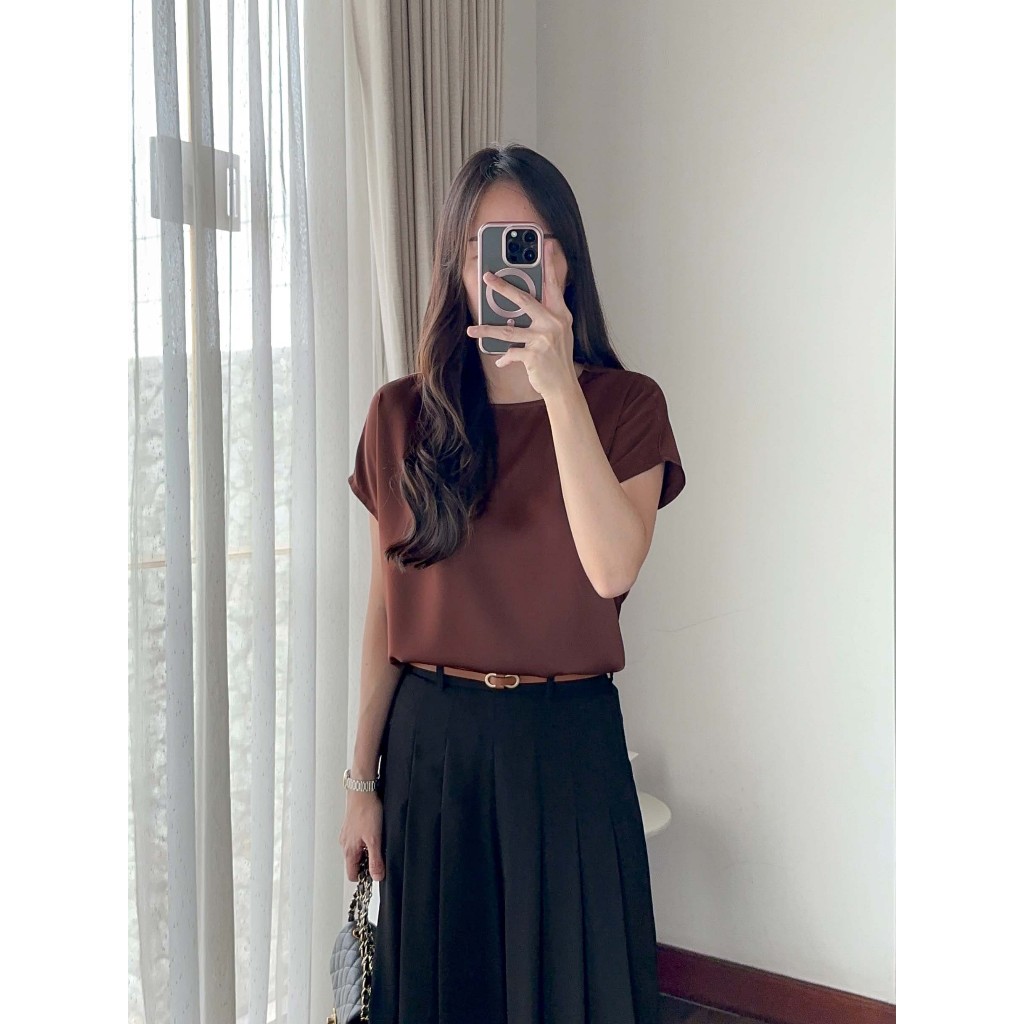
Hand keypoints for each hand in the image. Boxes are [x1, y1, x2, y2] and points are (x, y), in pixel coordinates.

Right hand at [339, 791, 384, 881]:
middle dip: (367, 863)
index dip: (364, 877)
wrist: (362, 790)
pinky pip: (357, 840)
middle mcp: (345, 844)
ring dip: (366, 850)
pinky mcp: (350, 826)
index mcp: (349, 850)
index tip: (376, 871)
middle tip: (380, 853)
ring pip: (356, 851)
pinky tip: (374, 830)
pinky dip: (365, 840)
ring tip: (378, 839)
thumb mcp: (375, 839)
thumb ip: (375, 860)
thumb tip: (376, 877)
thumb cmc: (367, 811)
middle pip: (354, 863)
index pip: (352, 875)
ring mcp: (347, 834)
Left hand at [465, 238, 577, 402]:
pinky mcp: (534, 356)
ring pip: (509, 330)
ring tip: (472, 330)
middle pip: (524, 300)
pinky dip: (504, 357)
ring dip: (487, 330)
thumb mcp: (559, 332)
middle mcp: (553, 323)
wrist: (563, 386)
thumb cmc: (557, 358)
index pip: (553, 285)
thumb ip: (546, 315)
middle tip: (487, 277)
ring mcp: (544, 339)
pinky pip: (511, 352)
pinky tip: (500, 360)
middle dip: (503, 287)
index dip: (549, 264)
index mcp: (560, 314)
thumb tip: (520, 303)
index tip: (546, 244)